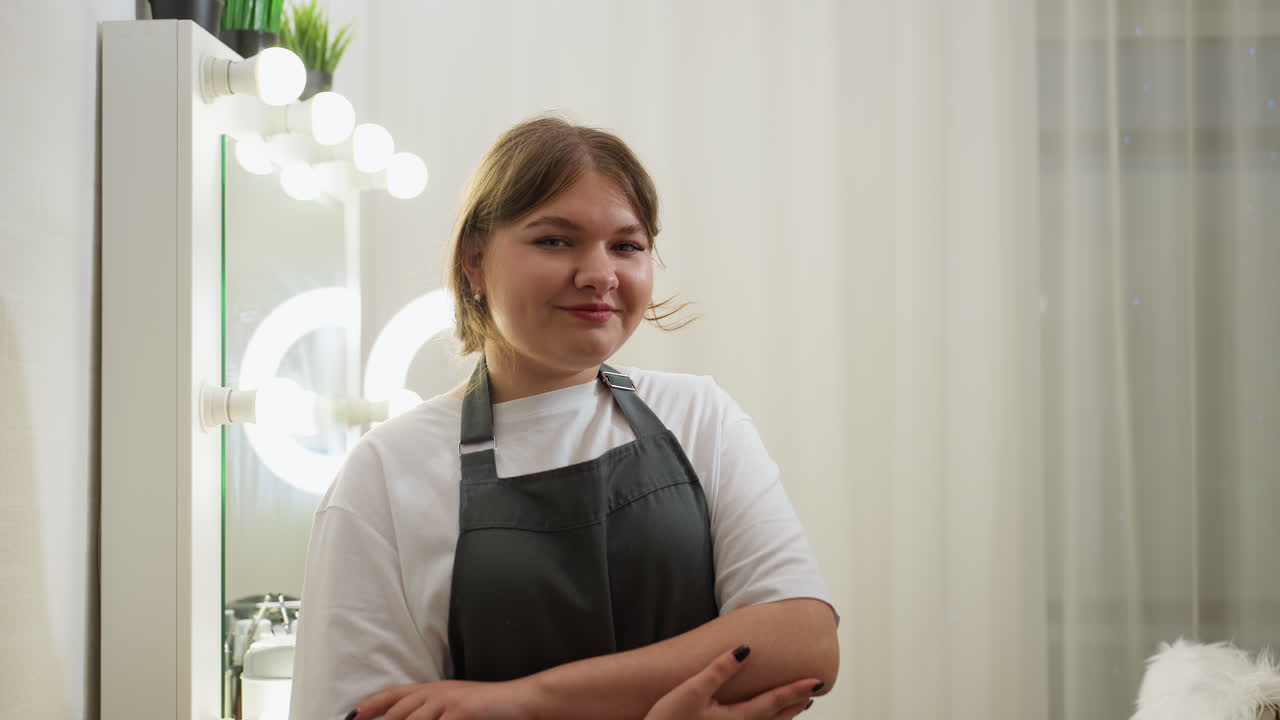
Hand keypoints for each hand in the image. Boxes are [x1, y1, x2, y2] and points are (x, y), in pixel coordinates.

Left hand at [350, 678, 537, 719]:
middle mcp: (437, 692)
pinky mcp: (459, 712)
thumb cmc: (492, 708)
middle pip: (398, 711)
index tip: (355, 715)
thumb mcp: (458, 705)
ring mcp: (448, 701)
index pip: (396, 694)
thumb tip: (416, 718)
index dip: (373, 704)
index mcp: (435, 689)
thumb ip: (436, 713)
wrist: (521, 700)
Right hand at [643, 646, 819, 719]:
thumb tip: (746, 650)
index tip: (817, 680)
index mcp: (736, 719)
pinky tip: (757, 715)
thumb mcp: (692, 690)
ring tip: (794, 703)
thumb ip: (720, 670)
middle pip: (775, 718)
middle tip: (812, 689)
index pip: (774, 702)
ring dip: (782, 713)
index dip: (796, 690)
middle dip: (794, 703)